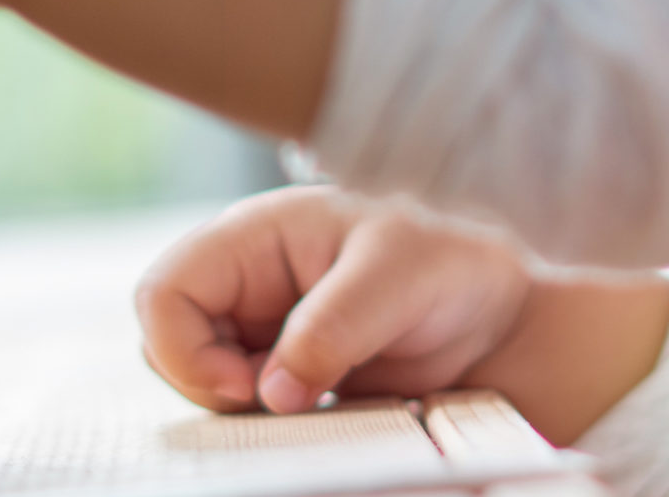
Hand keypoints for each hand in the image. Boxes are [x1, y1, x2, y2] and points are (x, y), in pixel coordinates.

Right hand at [137, 187, 668, 444]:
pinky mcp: (289, 379)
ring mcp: (264, 335)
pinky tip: (328, 420)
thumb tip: (271, 394)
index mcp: (257, 237)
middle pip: (169, 347)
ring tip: (319, 407)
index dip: (184, 350)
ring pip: (205, 387)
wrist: (505, 314)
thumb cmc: (452, 263)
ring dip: (246, 414)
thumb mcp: (398, 278)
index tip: (248, 386)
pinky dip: (275, 431)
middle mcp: (248, 285)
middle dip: (212, 388)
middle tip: (284, 406)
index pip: (164, 293)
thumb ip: (334, 327)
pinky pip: (249, 414)